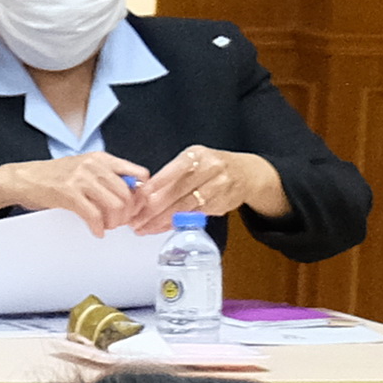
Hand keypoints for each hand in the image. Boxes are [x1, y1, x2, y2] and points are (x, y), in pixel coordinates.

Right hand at [0, 152, 149, 233]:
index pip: (139, 174)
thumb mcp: (84, 167)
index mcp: (102, 158)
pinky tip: (97, 231)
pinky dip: (99, 227)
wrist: (21, 178)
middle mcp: (94, 166)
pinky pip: (94, 215)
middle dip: (128, 213)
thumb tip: (131, 192)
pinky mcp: (68, 194)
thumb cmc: (51, 175)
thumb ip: (107, 175)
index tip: (136, 206)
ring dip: (115, 222)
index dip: (142, 194)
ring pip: (115, 205)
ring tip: (108, 226)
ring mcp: (81, 179)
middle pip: (128, 193)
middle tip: (122, 222)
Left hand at [123, 147, 286, 228]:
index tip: (138, 199)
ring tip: (144, 227)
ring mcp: (220, 186)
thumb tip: (140, 192)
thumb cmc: (210, 166)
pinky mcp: (223, 203)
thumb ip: (169, 175)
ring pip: (186, 207)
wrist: (247, 172)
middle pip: (178, 192)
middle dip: (153, 209)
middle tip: (135, 220)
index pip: (174, 170)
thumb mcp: (192, 160)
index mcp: (197, 155)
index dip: (155, 186)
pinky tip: (162, 227)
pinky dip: (176, 223)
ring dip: (162, 220)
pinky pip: (196, 215)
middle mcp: (211, 169)